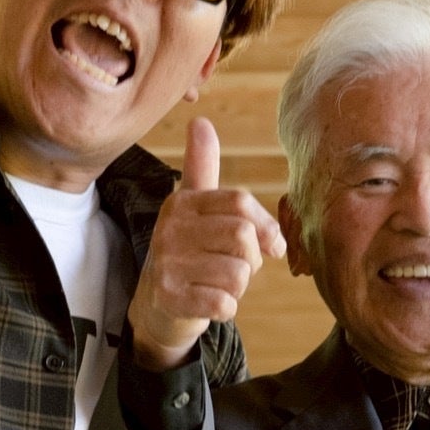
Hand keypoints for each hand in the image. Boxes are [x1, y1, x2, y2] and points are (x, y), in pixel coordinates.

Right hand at [129, 117, 285, 369]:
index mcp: (181, 202)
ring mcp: (167, 263)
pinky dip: (226, 308)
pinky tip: (209, 304)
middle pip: (242, 237)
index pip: (240, 203)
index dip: (266, 227)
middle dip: (251, 260)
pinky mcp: (169, 297)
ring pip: (238, 273)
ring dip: (239, 287)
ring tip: (218, 285)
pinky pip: (225, 303)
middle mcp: (170, 228)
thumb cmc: (188, 253)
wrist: (157, 307)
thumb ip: (202, 168)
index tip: (273, 246)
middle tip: (236, 268)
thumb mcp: (193, 208)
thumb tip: (200, 120)